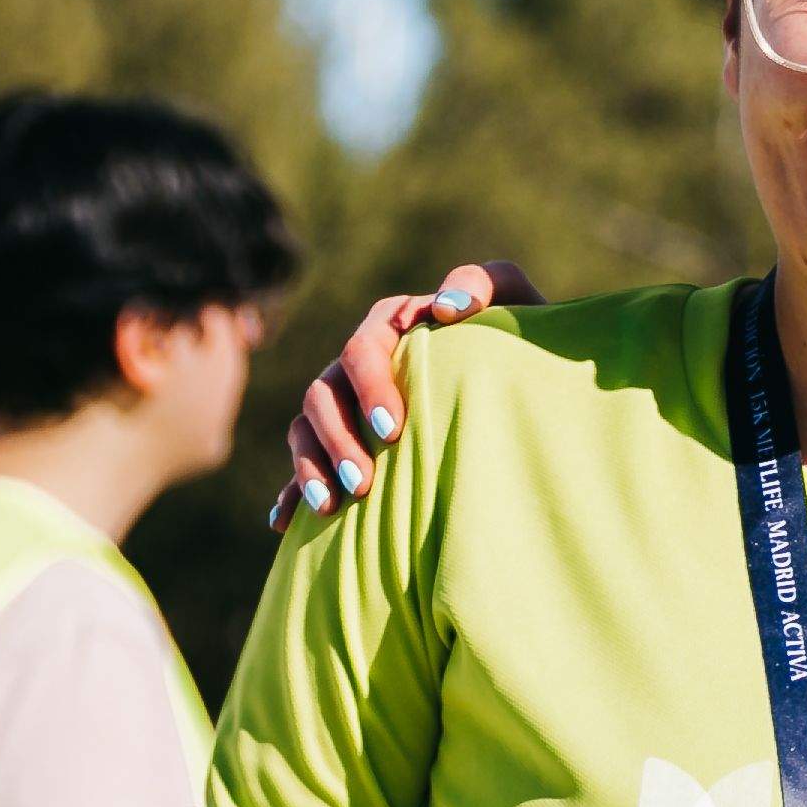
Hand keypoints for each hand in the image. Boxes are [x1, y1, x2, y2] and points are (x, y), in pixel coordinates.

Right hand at [271, 259, 536, 525]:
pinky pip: (304, 465)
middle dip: (337, 440)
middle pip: (323, 395)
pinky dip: (291, 491)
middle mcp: (358, 363)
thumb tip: (447, 305)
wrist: (524, 380)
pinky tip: (282, 522)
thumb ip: (484, 284)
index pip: (362, 352)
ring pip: (304, 428)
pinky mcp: (344, 442)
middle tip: (362, 484)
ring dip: (311, 466)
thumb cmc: (517, 341)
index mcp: (391, 326)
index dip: (370, 389)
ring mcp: (346, 403)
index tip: (392, 430)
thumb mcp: (513, 303)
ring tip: (330, 506)